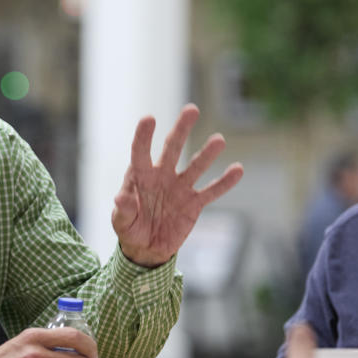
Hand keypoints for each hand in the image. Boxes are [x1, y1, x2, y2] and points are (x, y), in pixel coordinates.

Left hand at [112, 104, 243, 265]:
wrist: (148, 248)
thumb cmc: (130, 228)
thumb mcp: (122, 222)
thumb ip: (124, 210)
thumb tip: (120, 198)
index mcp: (140, 176)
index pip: (140, 152)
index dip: (143, 136)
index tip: (149, 119)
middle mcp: (162, 175)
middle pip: (172, 148)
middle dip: (181, 129)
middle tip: (191, 109)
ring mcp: (180, 187)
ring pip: (195, 166)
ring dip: (207, 154)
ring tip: (219, 139)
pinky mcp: (194, 203)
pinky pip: (211, 191)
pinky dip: (224, 182)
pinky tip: (237, 169)